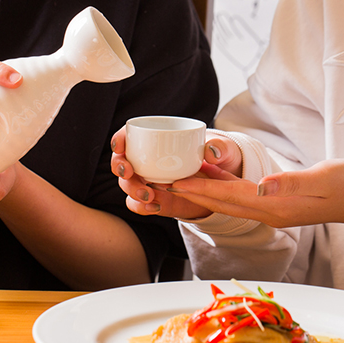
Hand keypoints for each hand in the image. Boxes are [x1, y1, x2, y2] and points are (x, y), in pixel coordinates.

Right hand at [110, 129, 242, 219]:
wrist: (224, 185)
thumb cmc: (219, 158)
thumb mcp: (224, 150)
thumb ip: (221, 148)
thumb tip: (211, 151)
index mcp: (157, 140)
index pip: (128, 135)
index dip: (119, 139)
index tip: (120, 146)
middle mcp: (147, 160)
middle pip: (121, 161)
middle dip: (119, 167)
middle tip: (129, 172)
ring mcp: (148, 181)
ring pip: (127, 184)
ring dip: (131, 189)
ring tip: (148, 194)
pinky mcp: (154, 199)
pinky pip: (138, 204)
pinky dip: (141, 207)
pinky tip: (154, 206)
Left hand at [168, 159, 343, 227]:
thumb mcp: (324, 180)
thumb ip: (292, 183)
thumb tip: (263, 186)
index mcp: (277, 208)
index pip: (231, 199)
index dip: (203, 189)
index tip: (178, 182)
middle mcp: (269, 212)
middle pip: (222, 204)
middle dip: (193, 194)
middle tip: (165, 185)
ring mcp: (272, 210)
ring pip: (228, 202)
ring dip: (203, 192)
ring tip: (177, 180)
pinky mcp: (275, 204)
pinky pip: (240, 197)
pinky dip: (221, 187)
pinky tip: (210, 174)